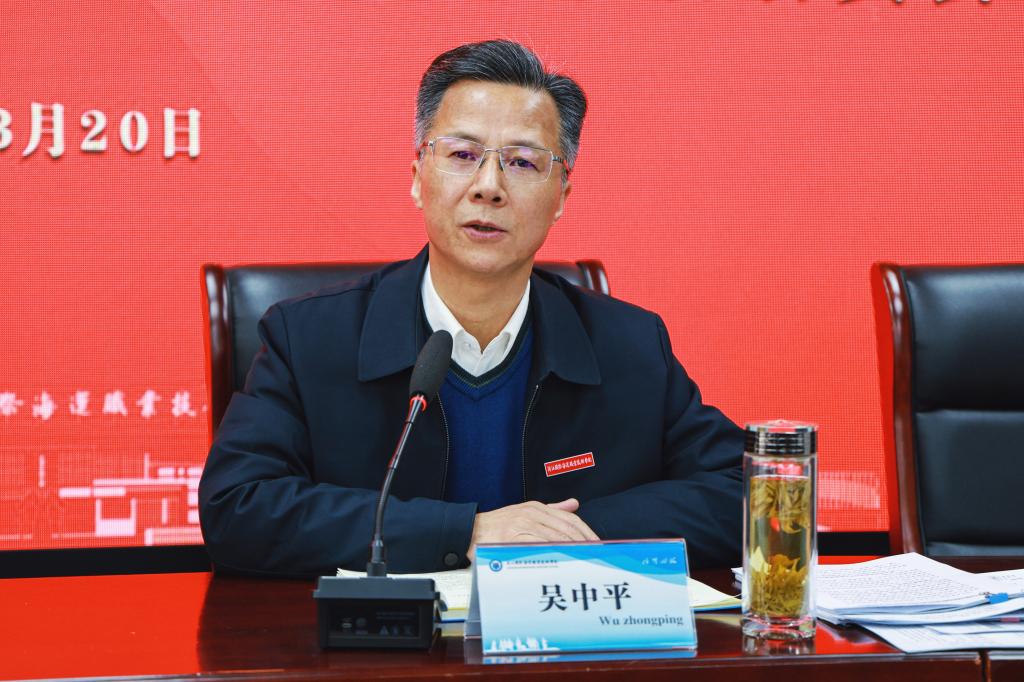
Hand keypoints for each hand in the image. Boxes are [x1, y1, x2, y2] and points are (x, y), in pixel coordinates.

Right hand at [467, 498, 598, 559]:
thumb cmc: (496, 526)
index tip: (597, 544)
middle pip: (567, 528)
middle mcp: (532, 513)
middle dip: (584, 543)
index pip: (570, 518)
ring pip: (556, 537)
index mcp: (537, 507)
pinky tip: (563, 561)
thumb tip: (574, 504)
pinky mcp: (514, 535)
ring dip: (573, 550)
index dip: (586, 532)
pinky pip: (539, 545)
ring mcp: (523, 524)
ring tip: (585, 562)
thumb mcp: (524, 512)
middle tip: (596, 557)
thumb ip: (551, 509)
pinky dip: (553, 553)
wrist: (468, 531)